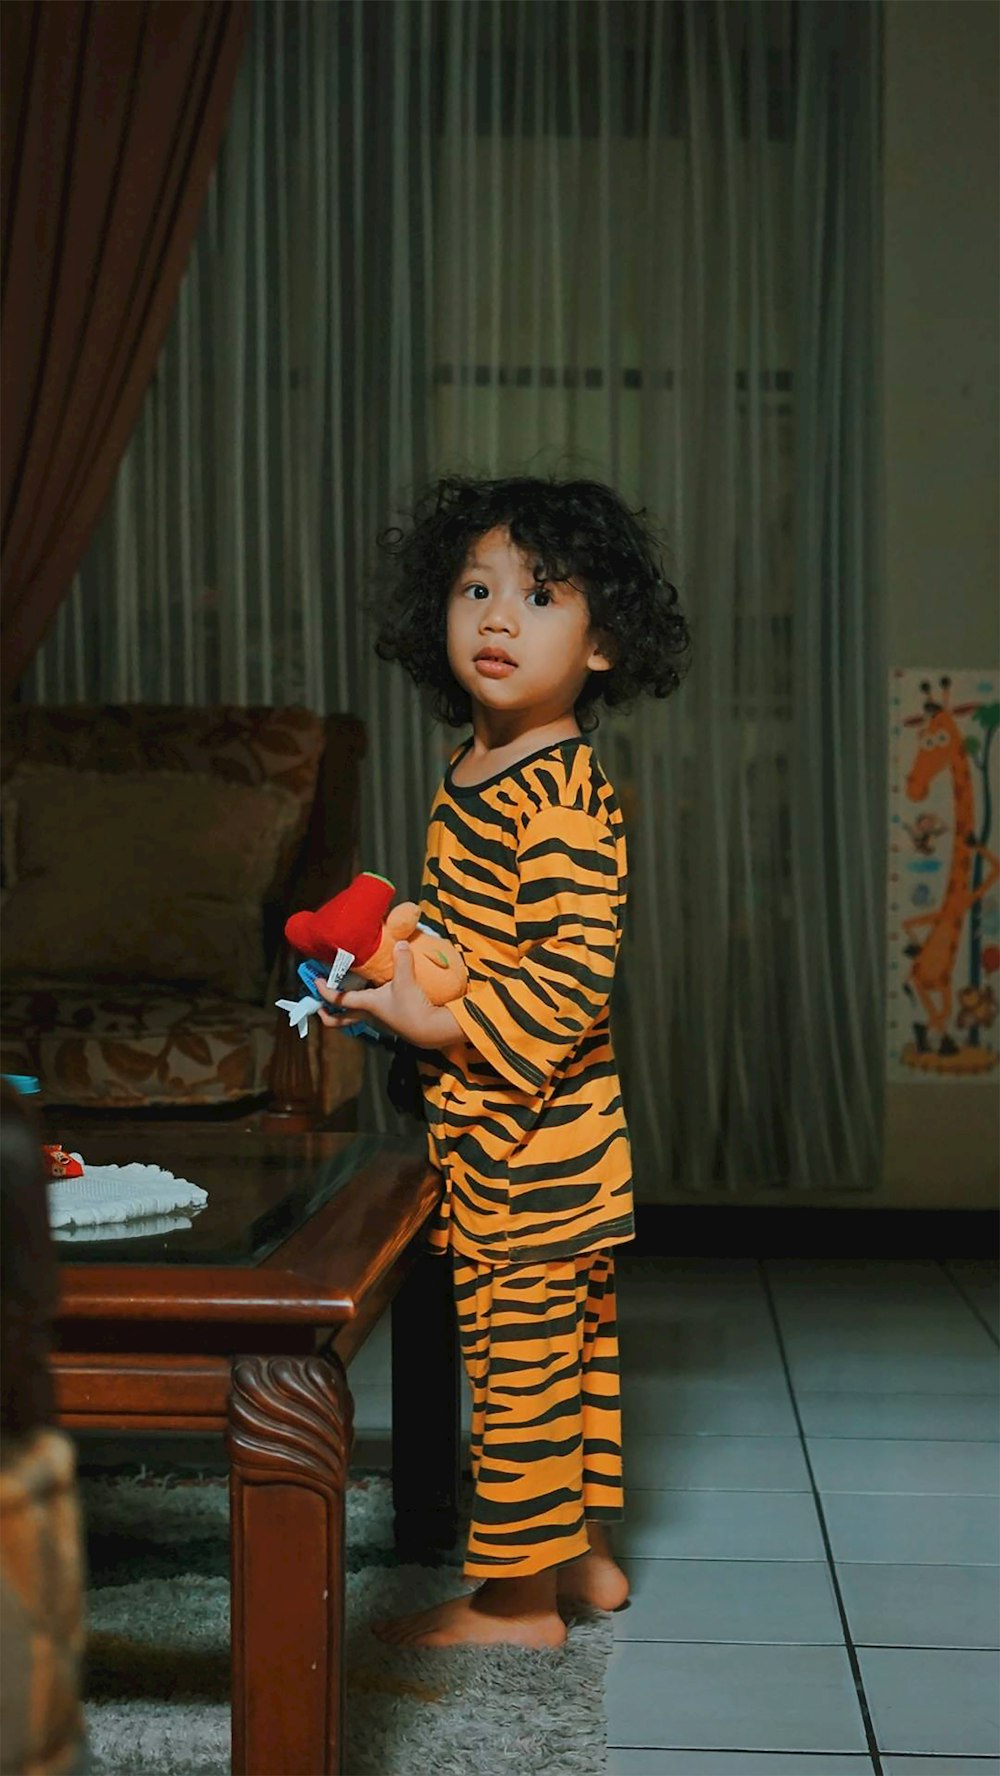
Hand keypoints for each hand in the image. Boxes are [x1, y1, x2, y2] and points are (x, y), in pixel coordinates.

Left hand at [314, 940, 462, 1049]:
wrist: (430, 1030)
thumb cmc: (412, 1008)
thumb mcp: (406, 982)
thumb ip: (402, 961)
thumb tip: (399, 943)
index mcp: (367, 1003)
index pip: (339, 998)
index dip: (324, 991)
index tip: (315, 981)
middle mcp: (369, 1013)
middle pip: (340, 1020)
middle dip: (326, 1014)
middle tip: (319, 1007)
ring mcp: (379, 1019)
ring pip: (355, 1016)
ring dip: (346, 1009)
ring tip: (344, 994)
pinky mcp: (390, 1020)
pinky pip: (371, 1012)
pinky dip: (366, 1005)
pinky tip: (374, 993)